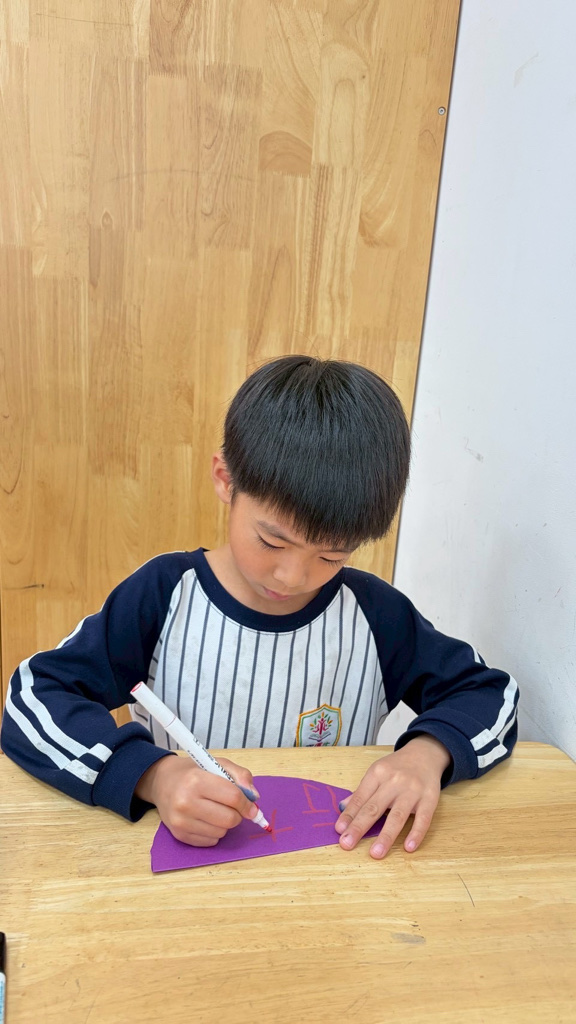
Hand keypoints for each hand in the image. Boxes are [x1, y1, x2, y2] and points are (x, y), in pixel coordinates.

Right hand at [135, 754, 259, 845]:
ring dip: (225, 823)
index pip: (233, 797)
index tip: (251, 805)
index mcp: (196, 780)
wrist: (161, 782)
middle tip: (232, 807)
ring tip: (215, 809)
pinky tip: (206, 819)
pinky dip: (214, 832)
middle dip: (237, 814)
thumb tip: (254, 797)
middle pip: (229, 819)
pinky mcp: (179, 835)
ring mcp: (181, 821)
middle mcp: (186, 802)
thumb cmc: (192, 771)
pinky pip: (211, 841)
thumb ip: (240, 775)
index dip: (247, 803)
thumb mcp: (217, 763)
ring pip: (222, 832)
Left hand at [335, 735, 450, 858]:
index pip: (361, 797)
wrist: (425, 754)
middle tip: (347, 844)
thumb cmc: (397, 767)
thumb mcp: (377, 772)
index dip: (349, 814)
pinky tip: (408, 847)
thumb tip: (343, 809)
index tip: (339, 830)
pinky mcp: (430, 798)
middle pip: (374, 807)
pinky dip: (416, 833)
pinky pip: (423, 818)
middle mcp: (394, 781)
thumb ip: (362, 791)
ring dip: (386, 836)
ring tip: (375, 853)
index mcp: (378, 773)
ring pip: (397, 816)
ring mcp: (413, 790)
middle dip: (359, 827)